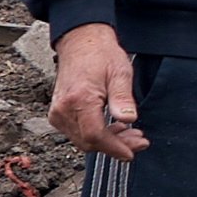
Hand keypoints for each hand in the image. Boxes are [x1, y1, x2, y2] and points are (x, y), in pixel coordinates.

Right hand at [50, 24, 145, 160]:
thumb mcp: (120, 73)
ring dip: (107, 142)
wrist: (80, 43)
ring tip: (130, 133)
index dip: (114, 148)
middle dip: (115, 146)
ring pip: (83, 140)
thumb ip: (122, 98)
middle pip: (89, 142)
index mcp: (79, 99)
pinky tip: (113, 128)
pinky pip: (77, 133)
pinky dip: (96, 135)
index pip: (95, 136)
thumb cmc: (101, 55)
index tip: (132, 153)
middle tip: (139, 141)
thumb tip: (129, 120)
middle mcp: (63, 109)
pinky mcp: (57, 114)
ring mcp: (57, 113)